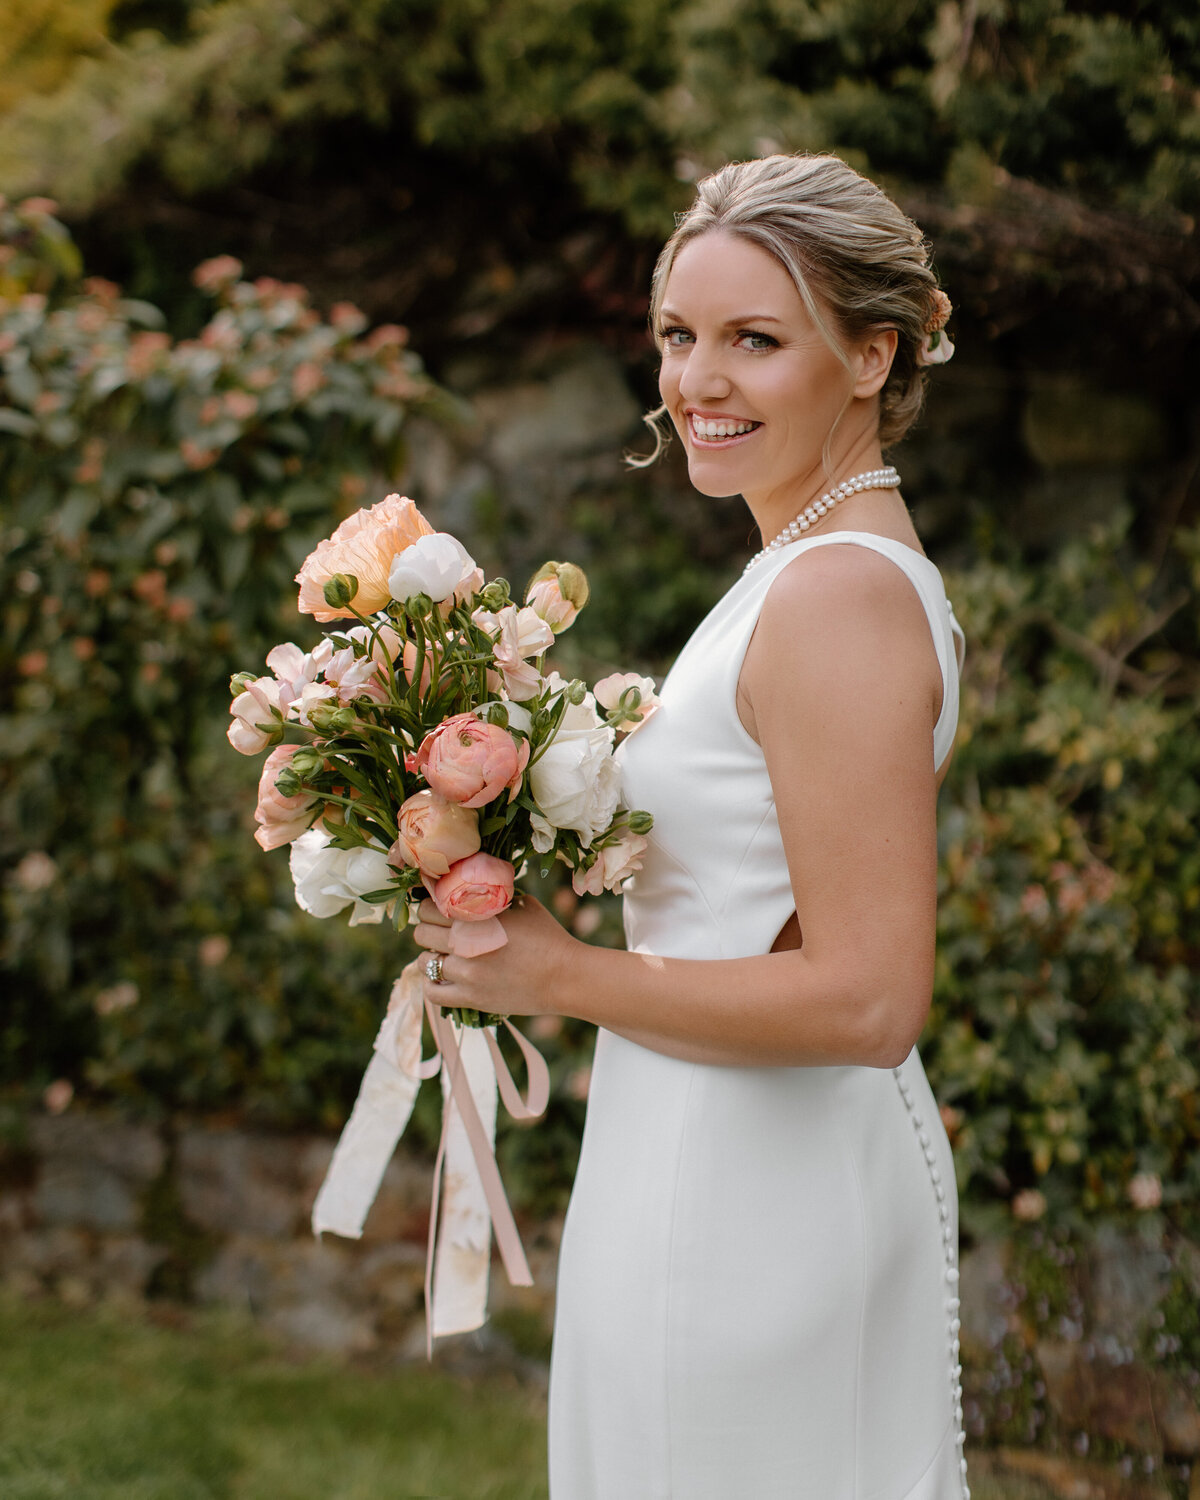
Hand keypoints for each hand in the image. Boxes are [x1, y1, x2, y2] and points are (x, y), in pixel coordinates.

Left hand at [411, 893, 577, 1017]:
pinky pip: (433, 993)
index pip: (430, 907)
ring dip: (430, 956)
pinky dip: (431, 984)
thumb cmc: (549, 937)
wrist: (566, 976)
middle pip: (422, 932)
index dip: (429, 906)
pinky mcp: (471, 998)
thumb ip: (496, 896)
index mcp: (478, 915)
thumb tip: (477, 887)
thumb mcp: (523, 905)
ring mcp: (467, 972)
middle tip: (437, 931)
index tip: (436, 909)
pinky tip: (441, 977)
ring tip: (442, 954)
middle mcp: (467, 942)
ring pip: (424, 961)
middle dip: (427, 929)